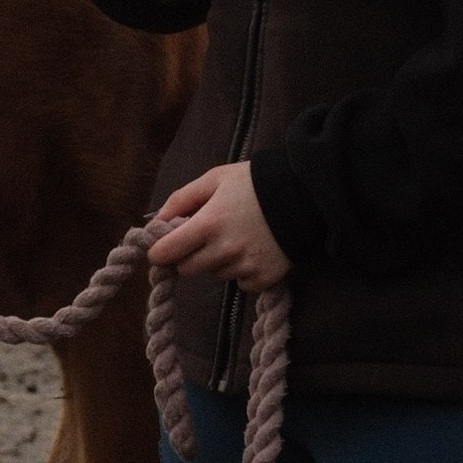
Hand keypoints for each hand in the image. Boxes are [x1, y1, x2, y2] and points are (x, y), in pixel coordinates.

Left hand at [145, 160, 289, 291]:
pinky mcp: (264, 279)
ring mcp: (245, 267)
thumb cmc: (255, 183)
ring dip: (217, 262)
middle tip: (204, 238)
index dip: (160, 251)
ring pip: (214, 275)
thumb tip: (156, 221)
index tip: (164, 246)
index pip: (166, 253)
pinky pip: (240, 283)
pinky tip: (254, 251)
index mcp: (208, 224)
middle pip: (187, 269)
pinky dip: (242, 272)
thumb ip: (182, 198)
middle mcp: (224, 250)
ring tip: (237, 238)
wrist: (305, 196)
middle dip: (189, 255)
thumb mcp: (215, 179)